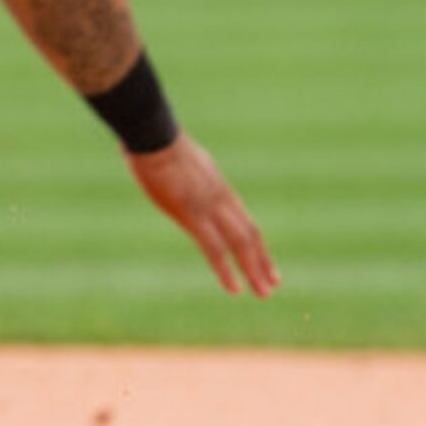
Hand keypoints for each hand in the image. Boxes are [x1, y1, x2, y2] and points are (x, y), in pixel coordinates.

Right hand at [126, 133, 276, 297]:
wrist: (152, 133)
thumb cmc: (155, 141)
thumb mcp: (178, 158)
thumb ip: (184, 171)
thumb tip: (174, 169)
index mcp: (218, 186)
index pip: (244, 219)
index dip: (256, 243)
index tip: (265, 261)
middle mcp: (221, 198)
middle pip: (249, 234)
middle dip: (262, 261)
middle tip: (272, 284)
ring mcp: (209, 207)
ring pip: (241, 244)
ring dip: (253, 270)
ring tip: (263, 292)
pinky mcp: (193, 215)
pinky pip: (215, 249)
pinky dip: (227, 271)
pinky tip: (234, 289)